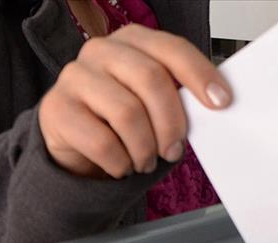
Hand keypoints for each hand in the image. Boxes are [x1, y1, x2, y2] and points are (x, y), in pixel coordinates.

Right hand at [38, 24, 231, 178]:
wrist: (74, 145)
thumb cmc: (120, 121)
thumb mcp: (152, 103)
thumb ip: (177, 97)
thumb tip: (214, 106)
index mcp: (132, 41)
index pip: (172, 49)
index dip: (199, 75)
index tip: (221, 102)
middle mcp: (101, 50)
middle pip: (151, 80)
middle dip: (171, 122)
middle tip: (174, 150)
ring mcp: (74, 76)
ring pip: (127, 113)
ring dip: (145, 148)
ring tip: (146, 161)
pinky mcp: (56, 108)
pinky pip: (102, 142)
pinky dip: (120, 163)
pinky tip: (122, 166)